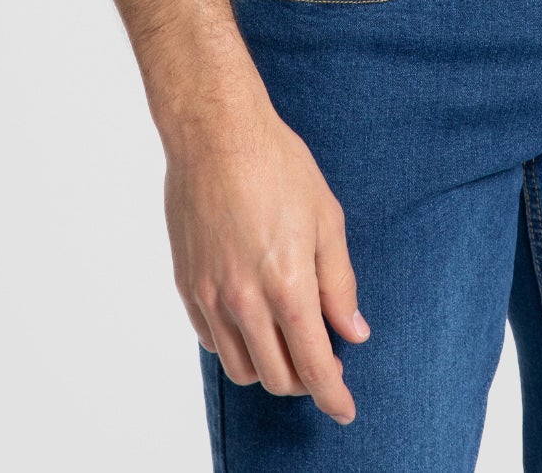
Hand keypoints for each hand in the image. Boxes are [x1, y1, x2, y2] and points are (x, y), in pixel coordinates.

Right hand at [163, 87, 370, 425]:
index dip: (333, 397)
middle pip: (277, 378)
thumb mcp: (326, 218)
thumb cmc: (277, 164)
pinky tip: (252, 323)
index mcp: (287, 285)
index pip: (313, 367)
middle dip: (305, 383)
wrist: (215, 132)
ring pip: (241, 368)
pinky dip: (236, 346)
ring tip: (287, 344)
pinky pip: (211, 341)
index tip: (345, 409)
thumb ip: (340, 282)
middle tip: (323, 365)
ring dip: (269, 370)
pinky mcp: (187, 285)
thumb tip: (354, 331)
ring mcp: (211, 296)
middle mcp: (245, 300)